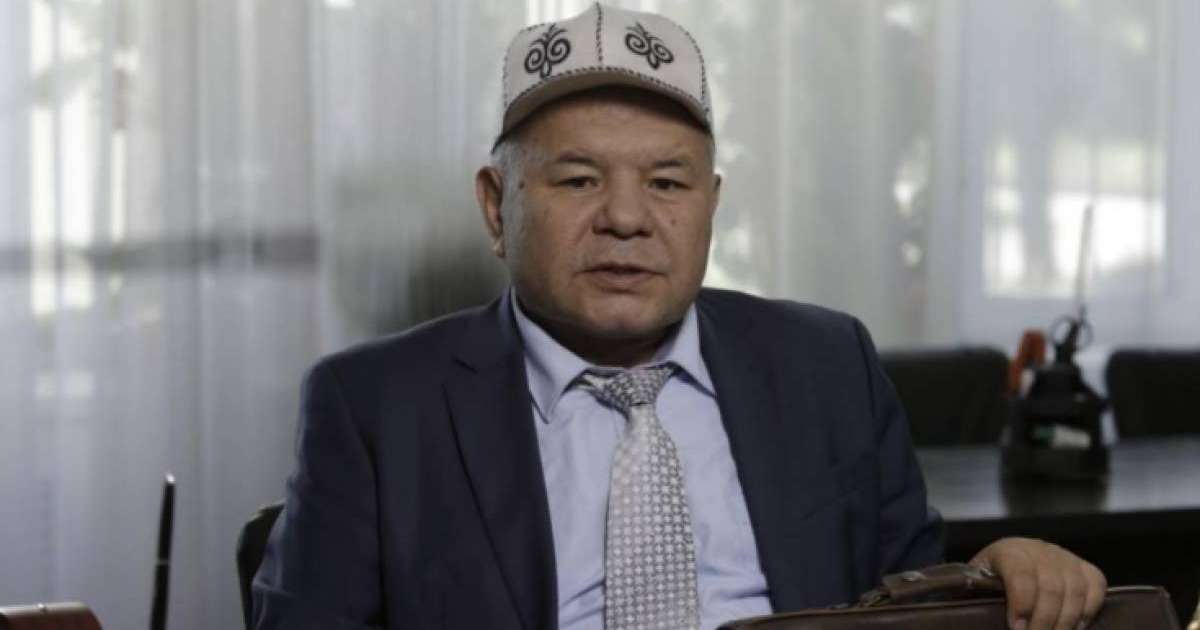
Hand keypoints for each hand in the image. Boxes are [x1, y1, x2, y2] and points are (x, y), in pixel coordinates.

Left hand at [970, 537, 1106, 629]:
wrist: (1008, 560)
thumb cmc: (990, 580)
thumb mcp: (978, 586)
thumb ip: (981, 598)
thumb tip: (981, 620)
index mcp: (1008, 551)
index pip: (1020, 575)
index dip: (1022, 605)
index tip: (1018, 629)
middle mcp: (1039, 549)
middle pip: (1051, 587)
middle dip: (1044, 621)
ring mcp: (1064, 556)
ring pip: (1075, 589)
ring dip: (1066, 622)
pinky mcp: (1083, 566)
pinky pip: (1096, 585)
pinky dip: (1089, 609)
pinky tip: (1076, 627)